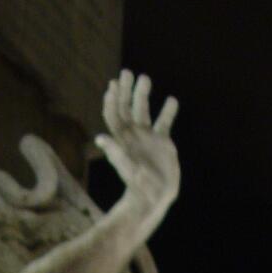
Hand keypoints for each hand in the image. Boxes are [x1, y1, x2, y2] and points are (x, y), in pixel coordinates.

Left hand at [96, 71, 179, 208]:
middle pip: (127, 108)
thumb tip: (100, 138)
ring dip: (143, 95)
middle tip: (127, 72)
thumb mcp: (126, 170)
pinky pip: (164, 123)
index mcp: (123, 139)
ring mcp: (148, 138)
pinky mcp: (163, 144)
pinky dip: (168, 112)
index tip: (113, 84)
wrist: (153, 200)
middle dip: (126, 90)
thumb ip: (115, 154)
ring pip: (144, 111)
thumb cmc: (138, 188)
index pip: (114, 114)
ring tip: (145, 78)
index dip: (112, 99)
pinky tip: (172, 101)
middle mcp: (134, 135)